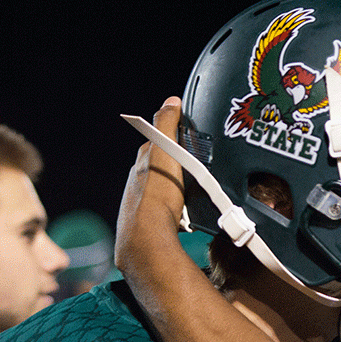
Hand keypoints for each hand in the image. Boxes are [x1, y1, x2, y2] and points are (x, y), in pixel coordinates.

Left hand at [115, 97, 184, 272]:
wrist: (147, 240)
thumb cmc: (156, 197)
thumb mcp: (164, 153)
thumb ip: (166, 125)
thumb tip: (170, 101)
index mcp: (141, 164)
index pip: (157, 143)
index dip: (173, 138)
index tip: (190, 137)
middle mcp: (138, 183)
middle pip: (163, 168)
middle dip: (179, 166)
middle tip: (201, 167)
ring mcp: (143, 206)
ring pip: (166, 191)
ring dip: (181, 191)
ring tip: (199, 194)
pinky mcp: (151, 225)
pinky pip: (170, 212)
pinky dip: (180, 211)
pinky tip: (190, 216)